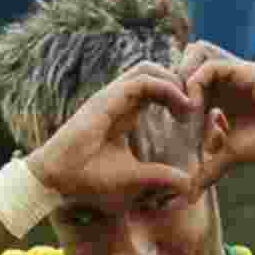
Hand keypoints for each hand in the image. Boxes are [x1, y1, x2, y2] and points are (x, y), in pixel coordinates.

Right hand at [25, 61, 197, 198]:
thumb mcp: (137, 180)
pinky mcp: (106, 100)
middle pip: (153, 73)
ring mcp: (110, 98)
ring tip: (190, 104)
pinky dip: (165, 87)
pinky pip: (141, 81)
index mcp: (124, 114)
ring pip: (148, 69)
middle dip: (179, 82)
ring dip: (174, 81)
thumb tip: (188, 185)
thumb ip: (162, 178)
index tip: (191, 116)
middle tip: (195, 106)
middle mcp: (118, 101)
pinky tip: (181, 104)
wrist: (59, 183)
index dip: (176, 96)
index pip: (153, 89)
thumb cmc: (91, 182)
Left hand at [179, 41, 254, 171]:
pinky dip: (196, 83)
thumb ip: (209, 171)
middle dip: (173, 85)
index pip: (185, 82)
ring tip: (185, 109)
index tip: (175, 126)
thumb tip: (190, 196)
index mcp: (221, 95)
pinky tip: (196, 107)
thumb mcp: (231, 156)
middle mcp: (226, 80)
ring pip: (193, 55)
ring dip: (182, 80)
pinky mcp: (244, 70)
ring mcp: (234, 72)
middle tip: (175, 114)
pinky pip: (209, 66)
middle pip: (185, 62)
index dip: (174, 99)